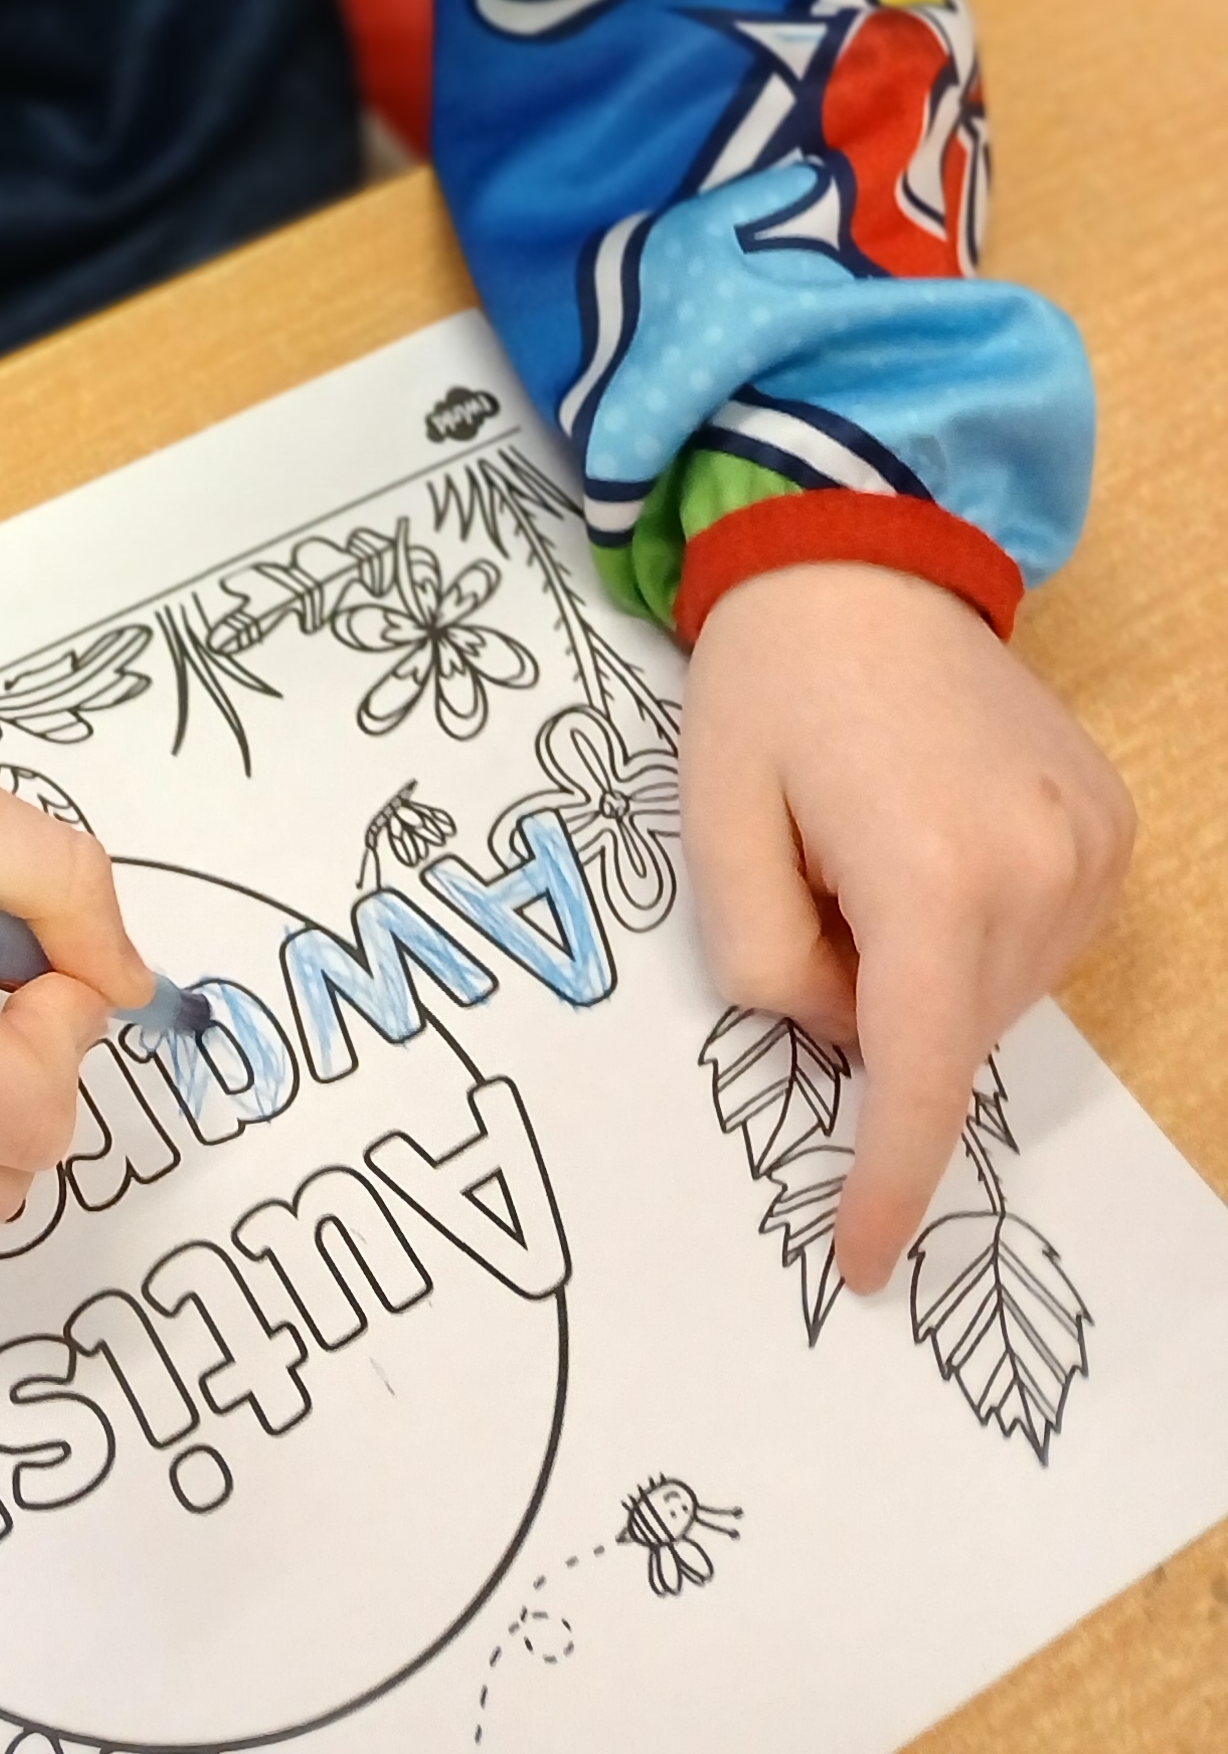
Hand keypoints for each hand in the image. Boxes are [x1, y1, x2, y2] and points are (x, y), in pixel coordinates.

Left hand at [683, 562, 1134, 1295]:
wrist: (859, 557)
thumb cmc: (766, 686)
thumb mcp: (713, 825)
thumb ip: (760, 963)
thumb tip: (836, 1032)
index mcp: (930, 875)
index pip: (918, 1078)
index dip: (887, 1180)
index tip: (858, 1264)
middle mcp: (1038, 873)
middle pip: (948, 1032)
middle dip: (871, 1010)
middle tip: (812, 886)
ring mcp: (1090, 849)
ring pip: (995, 995)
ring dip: (923, 967)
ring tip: (867, 840)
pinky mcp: (1109, 826)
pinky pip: (1036, 939)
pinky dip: (973, 929)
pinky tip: (926, 834)